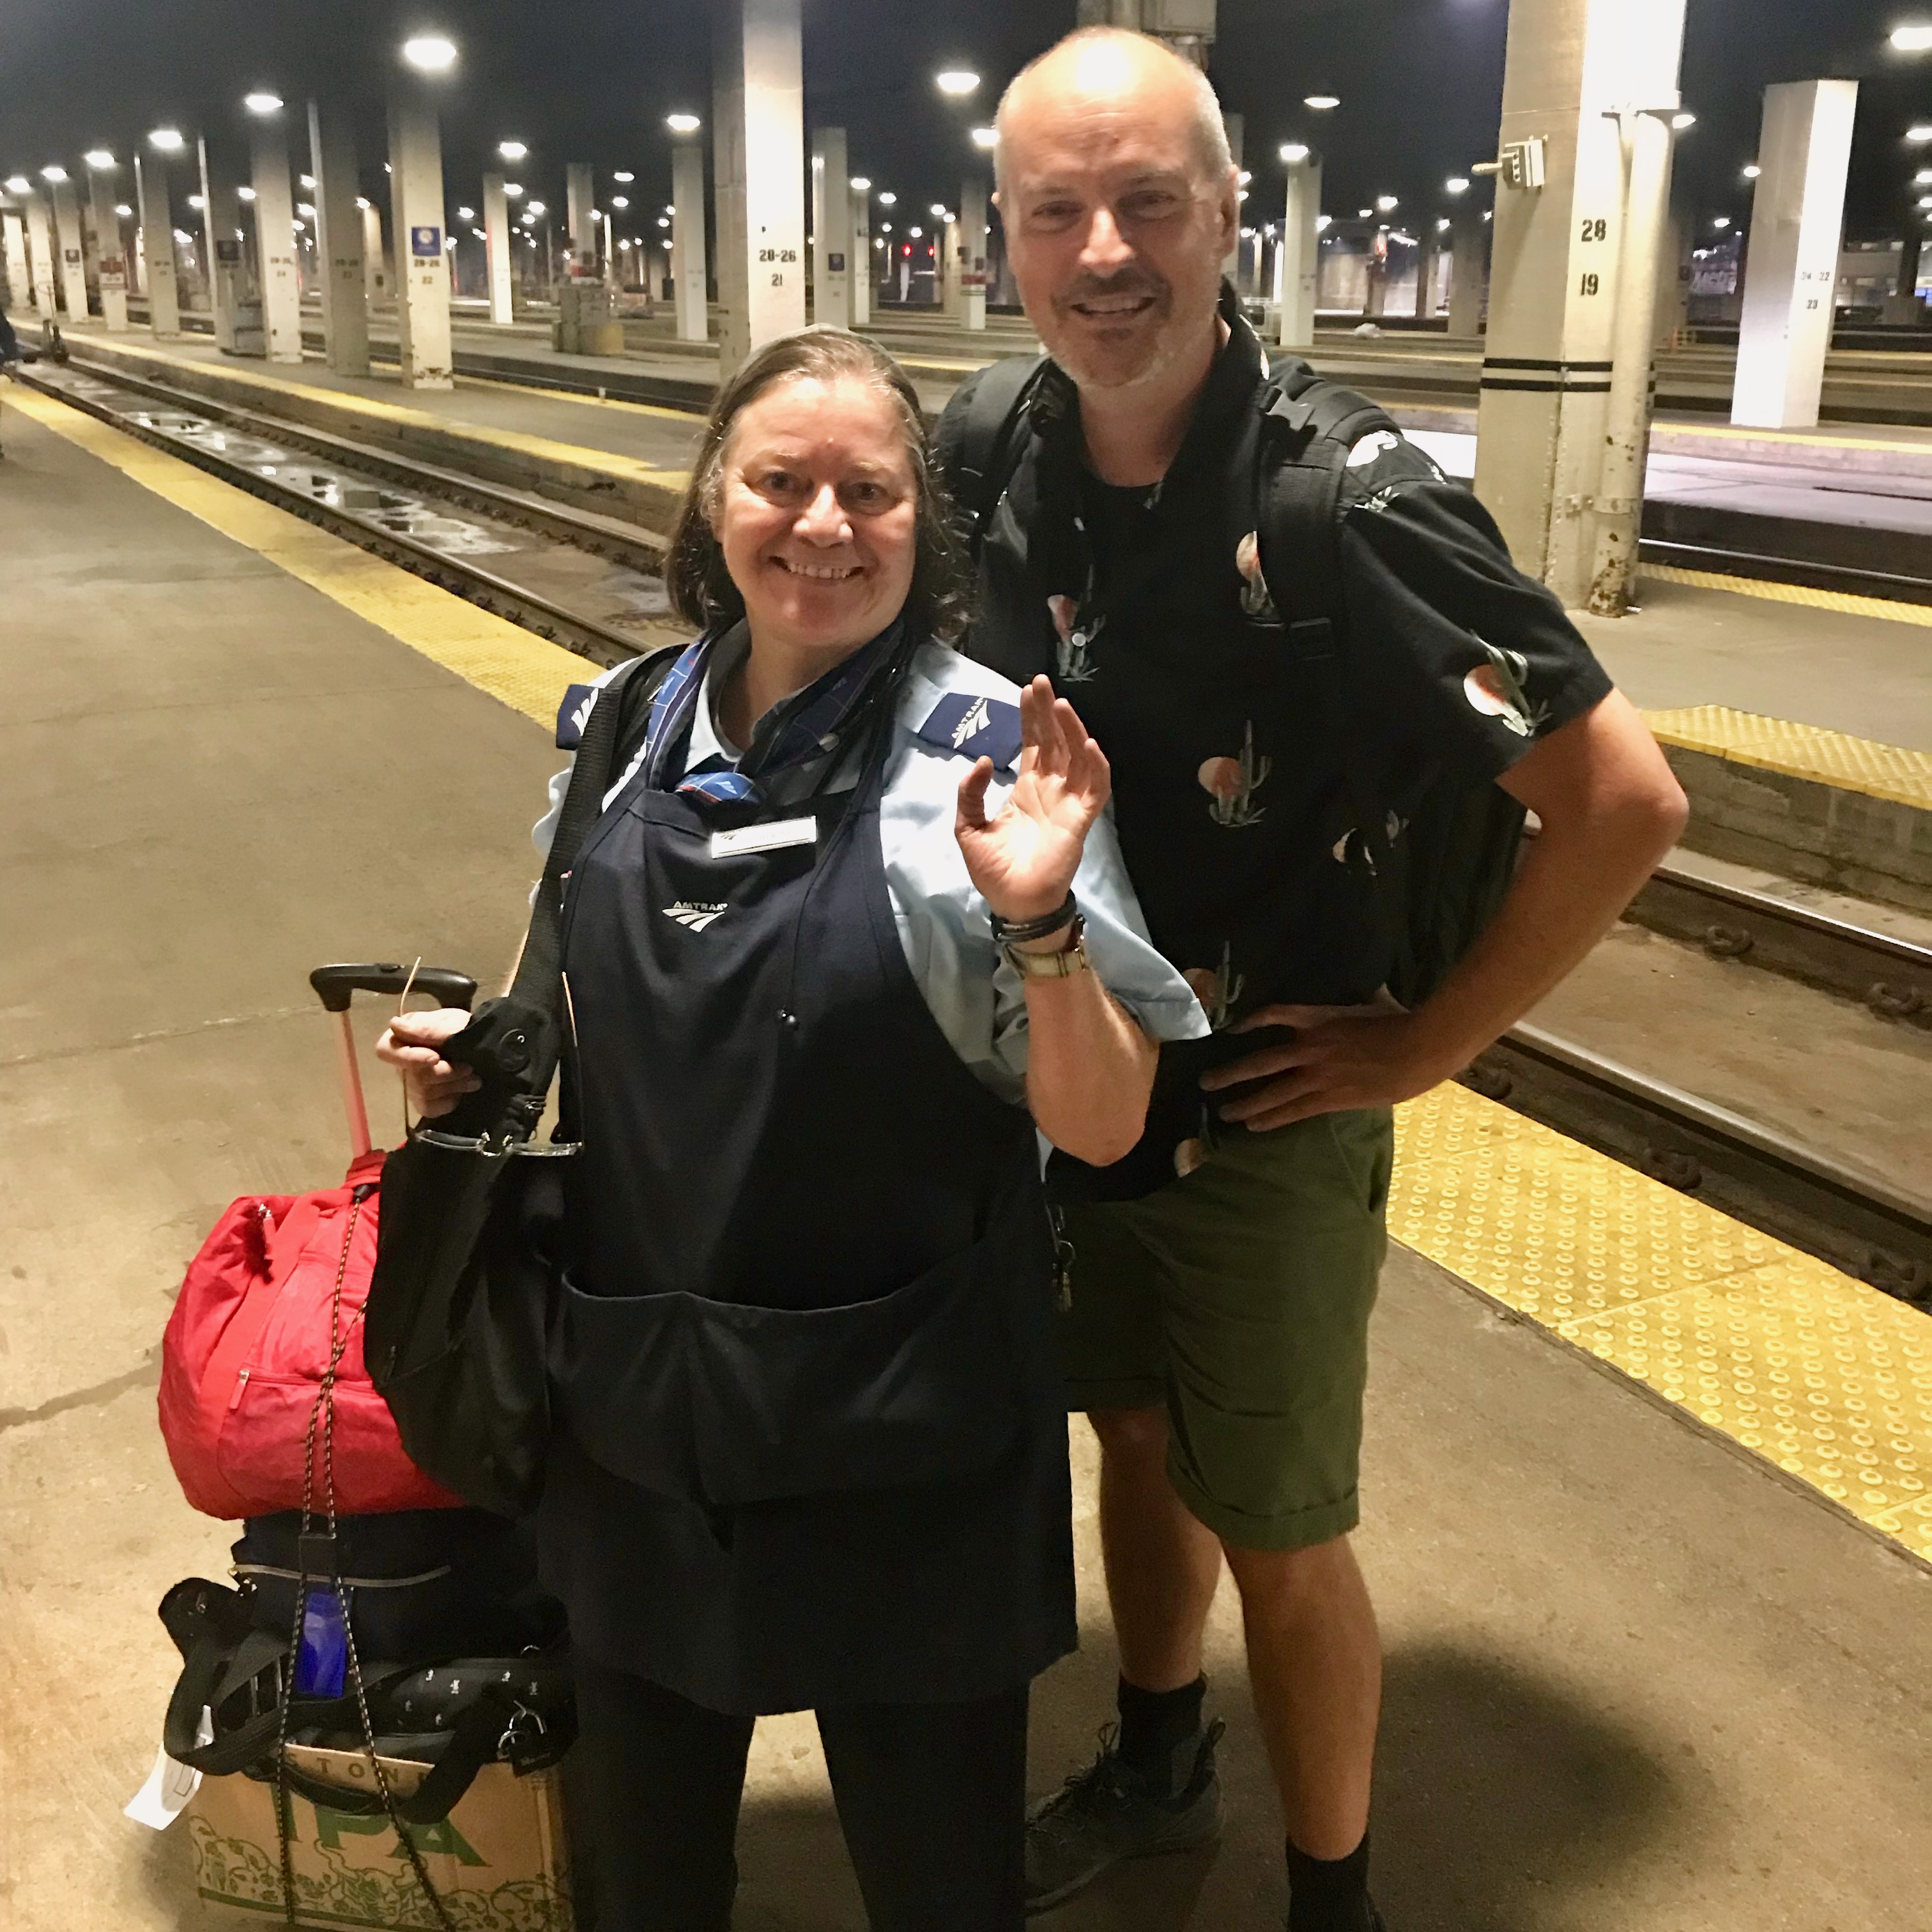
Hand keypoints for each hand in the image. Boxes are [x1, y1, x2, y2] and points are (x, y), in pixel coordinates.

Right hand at [375, 1008, 480, 1119]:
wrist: (489, 1047)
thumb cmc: (467, 1029)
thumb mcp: (454, 1024)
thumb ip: (428, 1029)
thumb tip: (394, 1024)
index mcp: (404, 1035)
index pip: (386, 1049)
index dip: (408, 1057)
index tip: (434, 1058)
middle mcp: (402, 1061)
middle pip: (412, 1076)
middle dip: (445, 1073)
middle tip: (469, 1068)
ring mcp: (412, 1082)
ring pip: (422, 1093)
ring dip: (453, 1085)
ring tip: (474, 1078)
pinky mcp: (424, 1100)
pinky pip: (428, 1108)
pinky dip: (449, 1101)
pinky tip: (462, 1092)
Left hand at [955, 676, 1110, 923]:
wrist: (1013, 904)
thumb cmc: (994, 871)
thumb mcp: (968, 828)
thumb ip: (969, 795)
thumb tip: (982, 761)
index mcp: (1027, 789)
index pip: (1034, 744)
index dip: (1031, 717)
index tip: (1027, 690)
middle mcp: (1051, 790)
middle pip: (1055, 742)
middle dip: (1049, 712)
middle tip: (1042, 683)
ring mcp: (1068, 803)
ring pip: (1077, 757)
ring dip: (1072, 730)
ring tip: (1059, 705)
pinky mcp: (1080, 820)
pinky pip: (1095, 788)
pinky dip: (1096, 765)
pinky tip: (1087, 743)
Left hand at [1198, 1000, 1457, 1129]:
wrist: (1420, 1048)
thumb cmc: (1402, 1022)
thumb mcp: (1377, 1002)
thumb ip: (1364, 998)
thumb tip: (1369, 989)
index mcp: (1319, 1018)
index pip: (1273, 1014)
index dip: (1250, 1021)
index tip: (1233, 1029)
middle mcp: (1310, 1046)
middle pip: (1261, 1060)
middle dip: (1231, 1072)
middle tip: (1205, 1082)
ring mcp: (1318, 1074)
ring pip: (1271, 1091)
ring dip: (1245, 1102)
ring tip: (1223, 1111)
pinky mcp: (1331, 1098)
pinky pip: (1293, 1110)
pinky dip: (1272, 1118)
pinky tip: (1253, 1126)